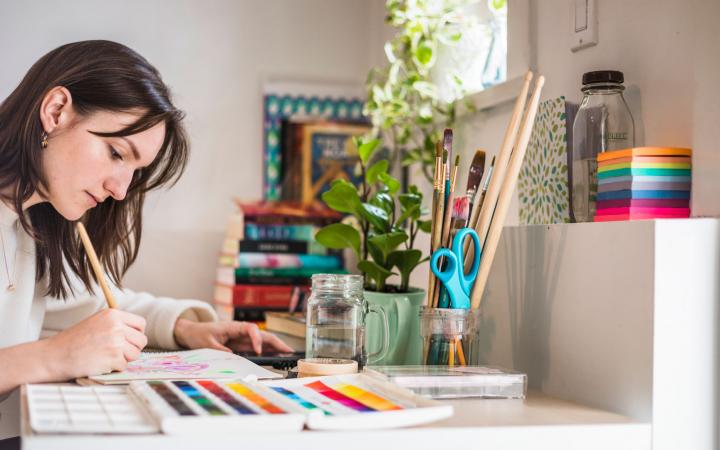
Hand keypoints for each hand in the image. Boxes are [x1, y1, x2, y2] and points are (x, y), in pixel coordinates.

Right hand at [46, 309, 146, 378]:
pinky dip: (114, 368)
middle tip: (117, 352)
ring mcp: (116, 342)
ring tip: (106, 357)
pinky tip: (100, 364)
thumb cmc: (73, 341)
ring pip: (135, 354)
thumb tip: (136, 333)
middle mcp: (116, 326)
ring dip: (124, 359)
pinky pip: (124, 366)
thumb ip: (116, 324)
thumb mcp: (96, 322)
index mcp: (113, 314)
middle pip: (141, 340)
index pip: (141, 324)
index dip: (136, 334)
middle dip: (132, 349)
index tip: (129, 340)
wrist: (54, 356)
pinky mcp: (113, 358)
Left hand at [173, 319, 293, 354]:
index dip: (257, 339)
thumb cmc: (200, 334)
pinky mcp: (241, 344)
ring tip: (288, 355)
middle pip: (262, 334)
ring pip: (263, 341)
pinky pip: (257, 347)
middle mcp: (241, 331)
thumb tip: (233, 356)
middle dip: (276, 342)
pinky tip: (276, 356)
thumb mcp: (207, 343)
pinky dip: (268, 351)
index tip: (258, 351)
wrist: (192, 332)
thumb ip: (220, 350)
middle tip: (288, 352)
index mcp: (233, 327)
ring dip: (275, 347)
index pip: (251, 329)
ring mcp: (242, 337)